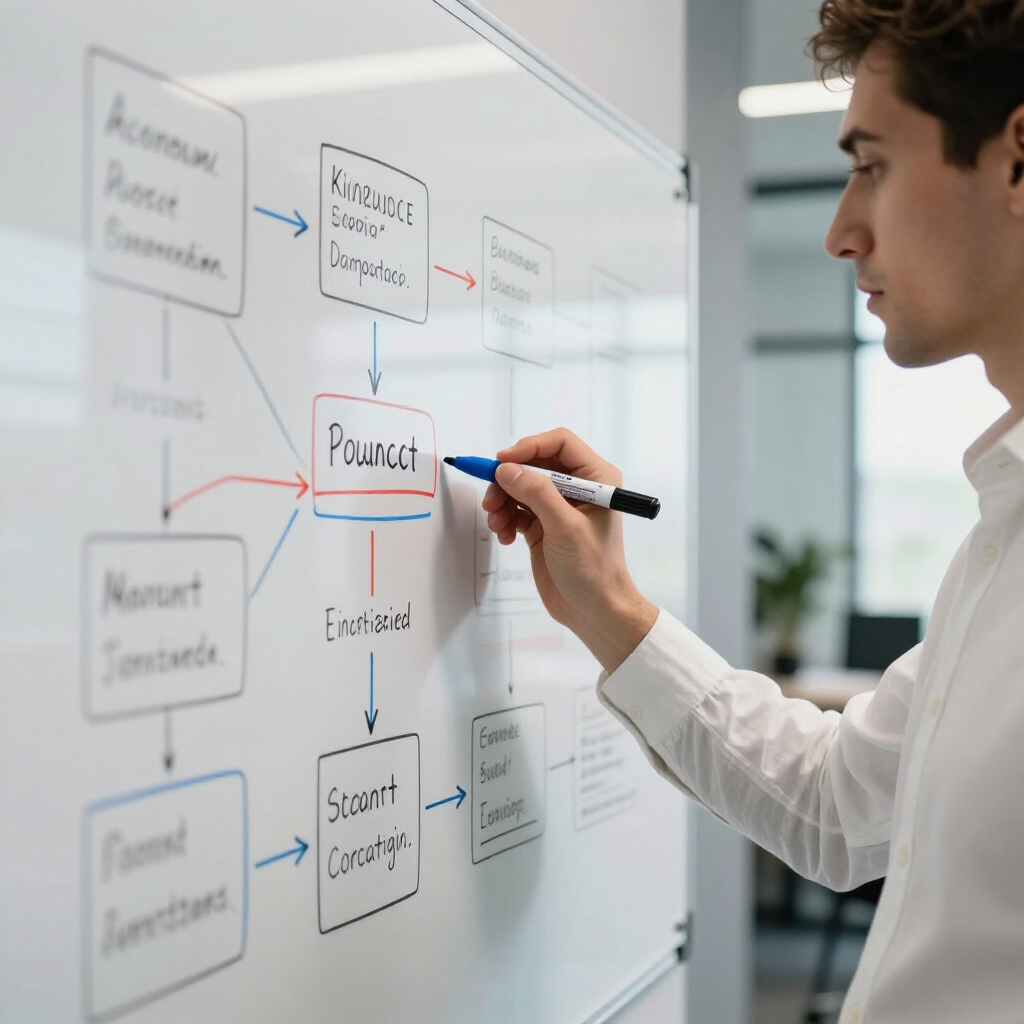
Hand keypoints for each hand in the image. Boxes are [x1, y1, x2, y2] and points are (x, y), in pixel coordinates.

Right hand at [481, 428, 656, 672]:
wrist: (594, 611)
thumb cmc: (593, 570)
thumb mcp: (565, 528)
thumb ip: (537, 493)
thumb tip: (506, 469)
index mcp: (596, 478)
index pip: (559, 443)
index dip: (529, 447)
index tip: (502, 462)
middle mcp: (578, 487)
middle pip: (534, 464)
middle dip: (509, 479)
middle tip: (491, 497)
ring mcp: (558, 507)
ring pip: (520, 487)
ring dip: (503, 501)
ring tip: (498, 523)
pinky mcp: (543, 526)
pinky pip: (516, 509)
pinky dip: (506, 519)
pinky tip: (506, 536)